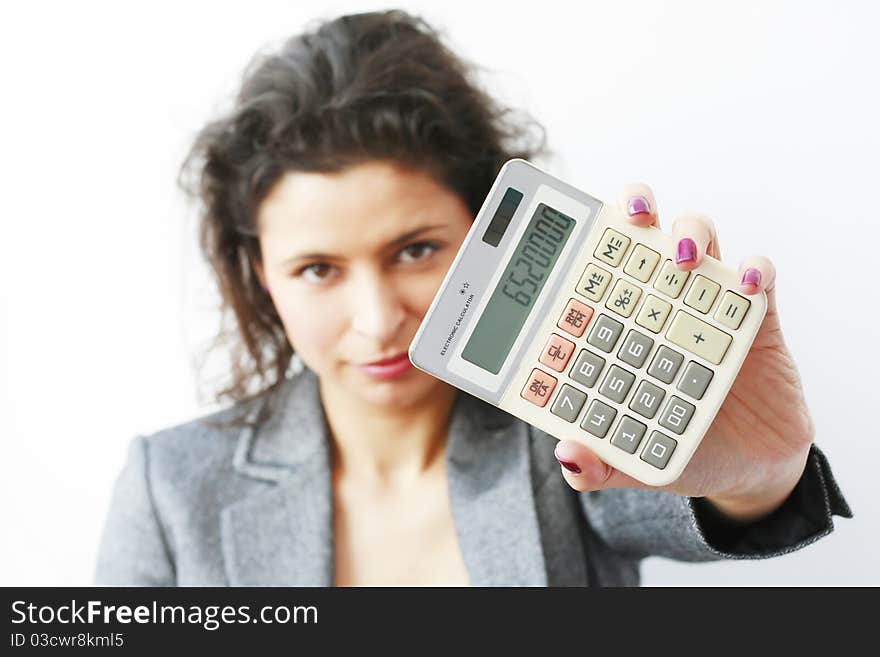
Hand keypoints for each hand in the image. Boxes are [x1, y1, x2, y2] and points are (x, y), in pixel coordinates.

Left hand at [554, 183, 814, 523]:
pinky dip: (755, 270)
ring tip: (681, 256)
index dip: (579, 246)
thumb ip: (597, 464)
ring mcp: (705, 304)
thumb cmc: (676, 449)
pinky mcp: (755, 317)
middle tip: (630, 214)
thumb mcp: (631, 463)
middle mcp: (658, 304)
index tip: (563, 232)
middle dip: (635, 207)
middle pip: (644, 235)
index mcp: (618, 328)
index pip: (594, 274)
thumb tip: (568, 456)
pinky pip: (759, 277)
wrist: (745, 468)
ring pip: (698, 240)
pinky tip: (746, 284)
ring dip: (690, 233)